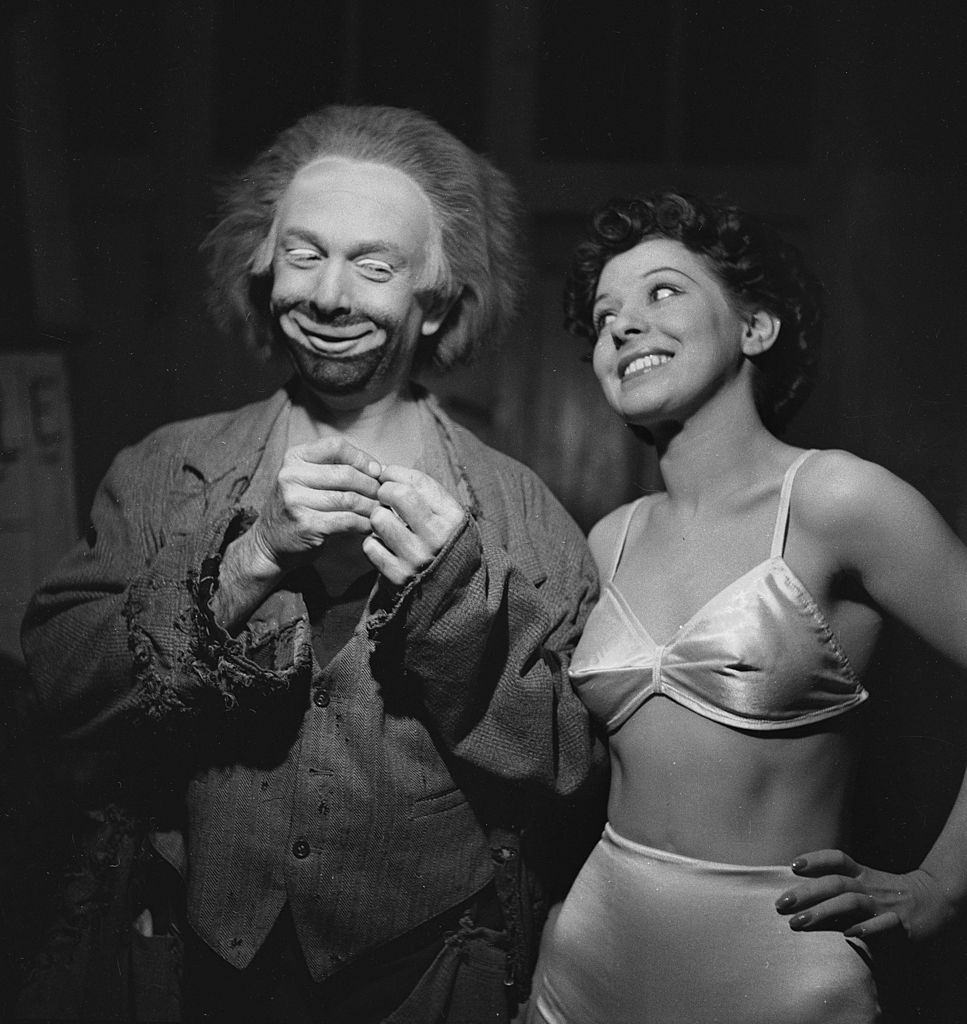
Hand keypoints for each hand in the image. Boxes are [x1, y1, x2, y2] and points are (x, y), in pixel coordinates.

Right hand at [248, 437, 382, 575]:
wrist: (269, 543)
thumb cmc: (299, 508)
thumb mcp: (306, 479)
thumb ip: (335, 468)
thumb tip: (380, 470)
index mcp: (294, 458)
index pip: (336, 446)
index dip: (362, 458)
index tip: (377, 472)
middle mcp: (291, 475)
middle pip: (346, 474)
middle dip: (372, 486)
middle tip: (384, 496)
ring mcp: (296, 500)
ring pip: (349, 498)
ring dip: (371, 506)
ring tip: (381, 512)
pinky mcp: (306, 524)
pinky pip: (346, 520)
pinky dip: (364, 524)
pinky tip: (370, 527)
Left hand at [362, 465, 465, 586]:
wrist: (451, 586)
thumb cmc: (442, 539)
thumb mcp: (445, 512)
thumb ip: (421, 488)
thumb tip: (383, 470)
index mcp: (452, 517)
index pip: (417, 482)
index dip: (395, 474)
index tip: (388, 478)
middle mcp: (437, 537)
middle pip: (397, 495)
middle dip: (385, 491)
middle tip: (385, 498)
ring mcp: (416, 558)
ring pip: (379, 519)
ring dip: (378, 518)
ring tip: (387, 524)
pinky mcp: (398, 576)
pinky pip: (370, 545)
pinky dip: (373, 542)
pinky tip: (384, 545)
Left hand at [774, 849, 956, 941]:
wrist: (933, 900)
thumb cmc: (889, 893)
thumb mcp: (865, 882)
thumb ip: (838, 885)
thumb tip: (800, 890)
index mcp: (862, 874)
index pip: (837, 859)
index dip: (815, 859)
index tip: (793, 865)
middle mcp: (869, 886)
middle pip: (835, 883)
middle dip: (806, 893)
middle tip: (781, 904)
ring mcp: (883, 905)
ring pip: (850, 902)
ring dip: (823, 911)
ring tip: (799, 922)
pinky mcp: (899, 925)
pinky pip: (882, 925)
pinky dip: (866, 928)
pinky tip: (848, 934)